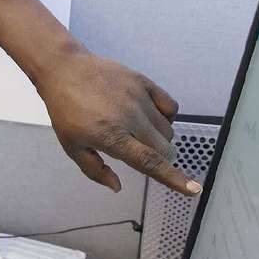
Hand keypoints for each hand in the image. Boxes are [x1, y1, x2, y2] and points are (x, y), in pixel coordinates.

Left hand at [36, 50, 201, 195]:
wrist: (64, 69)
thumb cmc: (65, 110)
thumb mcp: (71, 146)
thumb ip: (94, 170)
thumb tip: (116, 186)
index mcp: (113, 137)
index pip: (150, 162)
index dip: (174, 178)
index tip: (194, 189)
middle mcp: (131, 118)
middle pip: (164, 149)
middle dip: (159, 158)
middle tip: (137, 150)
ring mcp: (140, 98)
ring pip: (168, 130)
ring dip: (159, 138)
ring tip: (135, 130)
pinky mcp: (144, 83)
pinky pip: (171, 106)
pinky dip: (166, 116)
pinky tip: (148, 116)